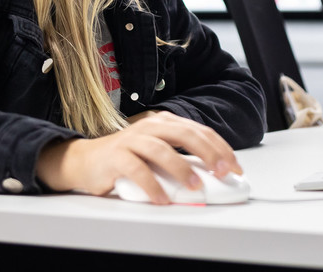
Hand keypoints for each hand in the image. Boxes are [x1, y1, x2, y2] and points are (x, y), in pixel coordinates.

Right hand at [36, 111, 242, 203]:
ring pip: (162, 150)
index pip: (200, 131)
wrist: (87, 161)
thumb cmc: (128, 158)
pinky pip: (137, 170)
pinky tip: (162, 199)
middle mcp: (150, 127)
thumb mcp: (158, 152)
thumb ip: (181, 157)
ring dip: (182, 170)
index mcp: (165, 122)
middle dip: (209, 154)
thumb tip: (213, 174)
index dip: (221, 148)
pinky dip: (152, 186)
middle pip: (186, 134)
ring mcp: (132, 140)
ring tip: (195, 187)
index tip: (235, 167)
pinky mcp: (116, 156)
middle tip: (223, 172)